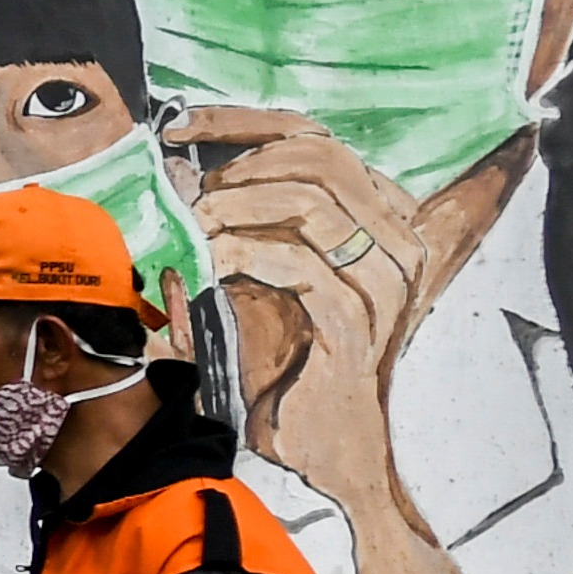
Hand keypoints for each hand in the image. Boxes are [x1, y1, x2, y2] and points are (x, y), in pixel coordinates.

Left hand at [175, 107, 430, 508]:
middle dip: (239, 167)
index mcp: (381, 218)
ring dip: (234, 206)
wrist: (318, 450)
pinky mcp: (356, 319)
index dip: (243, 123)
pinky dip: (238, 254)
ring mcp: (385, 279)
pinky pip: (295, 261)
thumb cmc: (287, 366)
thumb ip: (237, 226)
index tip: (178, 128)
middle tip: (186, 199)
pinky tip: (203, 267)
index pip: (317, 136)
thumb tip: (175, 175)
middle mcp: (398, 238)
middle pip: (318, 155)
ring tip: (190, 230)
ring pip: (309, 198)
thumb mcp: (260, 281)